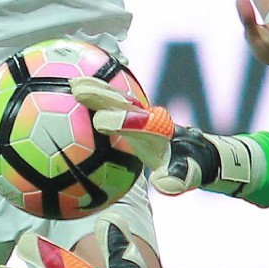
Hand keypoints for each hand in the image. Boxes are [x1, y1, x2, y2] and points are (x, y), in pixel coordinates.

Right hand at [71, 77, 264, 195]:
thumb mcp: (187, 174)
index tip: (101, 122)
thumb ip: (178, 178)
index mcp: (156, 132)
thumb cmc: (187, 164)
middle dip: (104, 96)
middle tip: (78, 89)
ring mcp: (138, 113)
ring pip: (116, 97)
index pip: (139, 124)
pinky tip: (72, 88)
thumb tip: (165, 185)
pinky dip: (95, 91)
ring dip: (96, 88)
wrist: (196, 150)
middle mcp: (146, 118)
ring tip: (72, 82)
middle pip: (123, 103)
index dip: (123, 122)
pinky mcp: (132, 113)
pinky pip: (112, 101)